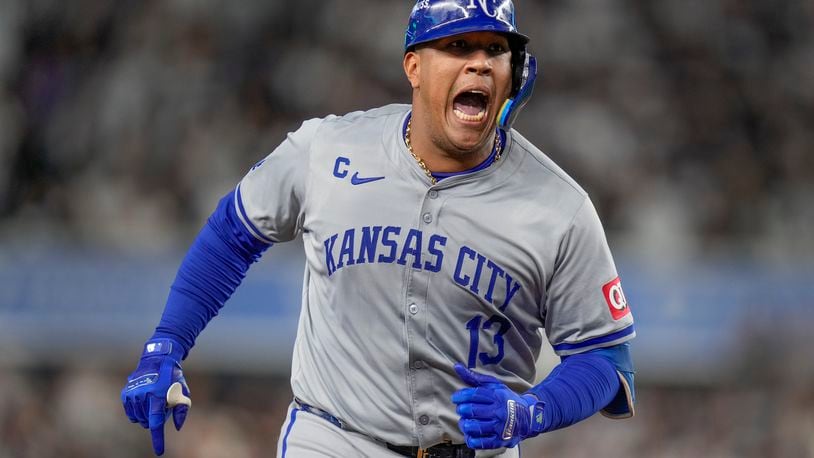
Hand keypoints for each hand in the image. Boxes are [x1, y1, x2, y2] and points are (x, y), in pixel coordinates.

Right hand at [121, 338, 191, 455]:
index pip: (156, 422)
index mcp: (158, 395)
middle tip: (162, 405)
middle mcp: (143, 395)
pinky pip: (131, 414)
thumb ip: (182, 410)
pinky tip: (144, 403)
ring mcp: (132, 394)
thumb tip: (177, 427)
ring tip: (154, 401)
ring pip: (138, 419)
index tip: (159, 452)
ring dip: (146, 415)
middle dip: (155, 418)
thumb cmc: (174, 378)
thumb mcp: (184, 391)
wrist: (158, 360)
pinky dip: (137, 413)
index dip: (158, 439)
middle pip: (147, 422)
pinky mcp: (125, 393)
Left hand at [451, 363, 544, 448]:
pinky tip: (470, 434)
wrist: (528, 417)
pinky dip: (471, 439)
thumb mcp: (494, 386)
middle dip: (462, 410)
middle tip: (462, 409)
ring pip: (475, 427)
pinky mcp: (500, 440)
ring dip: (464, 424)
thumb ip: (474, 378)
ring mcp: (499, 427)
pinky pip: (481, 442)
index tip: (456, 398)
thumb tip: (457, 367)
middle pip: (472, 411)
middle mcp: (498, 412)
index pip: (474, 395)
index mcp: (497, 397)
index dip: (461, 396)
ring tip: (465, 421)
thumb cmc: (507, 400)